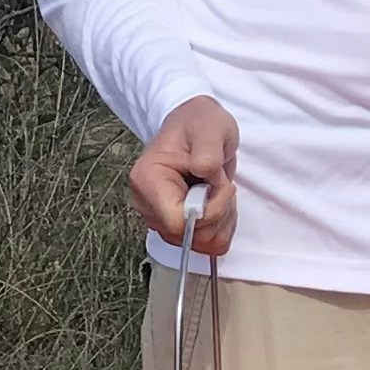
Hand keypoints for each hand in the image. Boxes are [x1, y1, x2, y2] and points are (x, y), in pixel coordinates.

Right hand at [131, 95, 238, 253]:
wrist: (197, 127)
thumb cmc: (200, 125)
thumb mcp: (209, 129)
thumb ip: (207, 151)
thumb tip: (203, 171)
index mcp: (148, 181)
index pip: (177, 222)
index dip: (207, 211)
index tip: (221, 184)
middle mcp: (148, 205)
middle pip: (189, 235)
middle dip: (217, 212)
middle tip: (221, 181)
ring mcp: (160, 218)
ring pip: (200, 243)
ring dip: (221, 219)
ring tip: (220, 188)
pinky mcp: (175, 227)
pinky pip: (205, 244)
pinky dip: (221, 226)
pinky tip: (220, 202)